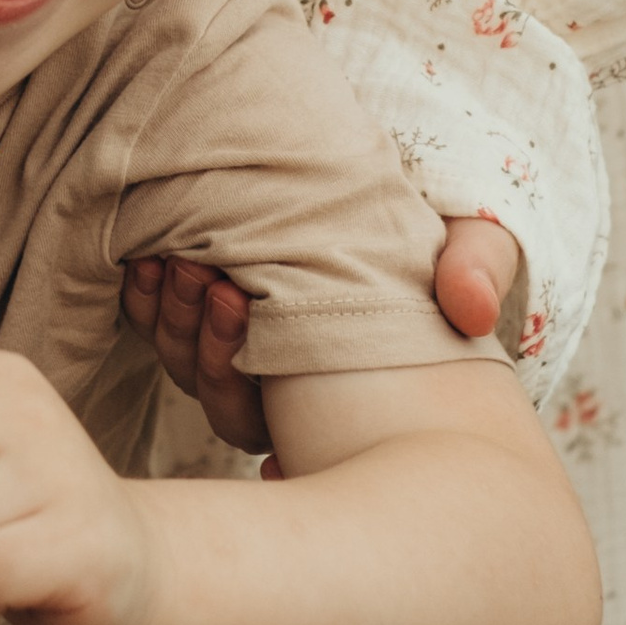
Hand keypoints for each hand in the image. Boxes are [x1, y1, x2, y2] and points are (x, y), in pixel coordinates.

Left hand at [122, 210, 524, 447]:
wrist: (407, 196)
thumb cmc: (442, 236)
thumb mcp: (472, 243)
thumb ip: (478, 267)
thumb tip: (471, 307)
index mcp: (342, 395)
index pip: (273, 429)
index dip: (241, 387)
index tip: (238, 306)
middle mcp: (290, 391)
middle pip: (221, 402)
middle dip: (203, 343)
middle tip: (208, 275)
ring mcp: (246, 357)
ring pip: (184, 367)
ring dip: (173, 317)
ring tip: (181, 259)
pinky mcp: (209, 317)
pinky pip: (158, 330)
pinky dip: (147, 301)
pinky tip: (147, 264)